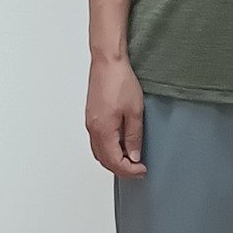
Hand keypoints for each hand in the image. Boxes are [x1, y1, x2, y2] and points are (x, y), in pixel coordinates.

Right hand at [86, 57, 146, 178]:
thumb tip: (133, 156)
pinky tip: (120, 142)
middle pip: (104, 160)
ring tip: (130, 157)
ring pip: (99, 151)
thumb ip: (134, 136)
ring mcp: (90, 122)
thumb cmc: (119, 80)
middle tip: (137, 168)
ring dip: (113, 158)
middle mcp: (93, 129)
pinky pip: (97, 140)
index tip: (141, 170)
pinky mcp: (92, 115)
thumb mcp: (135, 110)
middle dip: (121, 168)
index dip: (129, 171)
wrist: (107, 61)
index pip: (114, 162)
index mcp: (103, 131)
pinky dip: (108, 147)